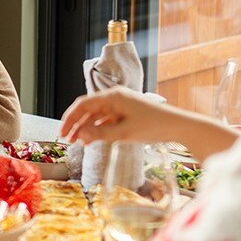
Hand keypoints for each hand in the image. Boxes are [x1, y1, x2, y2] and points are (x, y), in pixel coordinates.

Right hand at [60, 86, 184, 143]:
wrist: (178, 126)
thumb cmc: (154, 126)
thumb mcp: (125, 133)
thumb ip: (100, 135)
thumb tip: (79, 136)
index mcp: (113, 97)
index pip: (83, 104)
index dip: (70, 118)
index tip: (62, 132)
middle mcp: (115, 98)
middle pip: (88, 109)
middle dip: (76, 124)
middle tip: (66, 139)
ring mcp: (121, 105)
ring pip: (96, 115)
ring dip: (86, 128)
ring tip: (77, 142)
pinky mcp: (126, 113)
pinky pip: (106, 120)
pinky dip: (97, 129)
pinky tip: (92, 139)